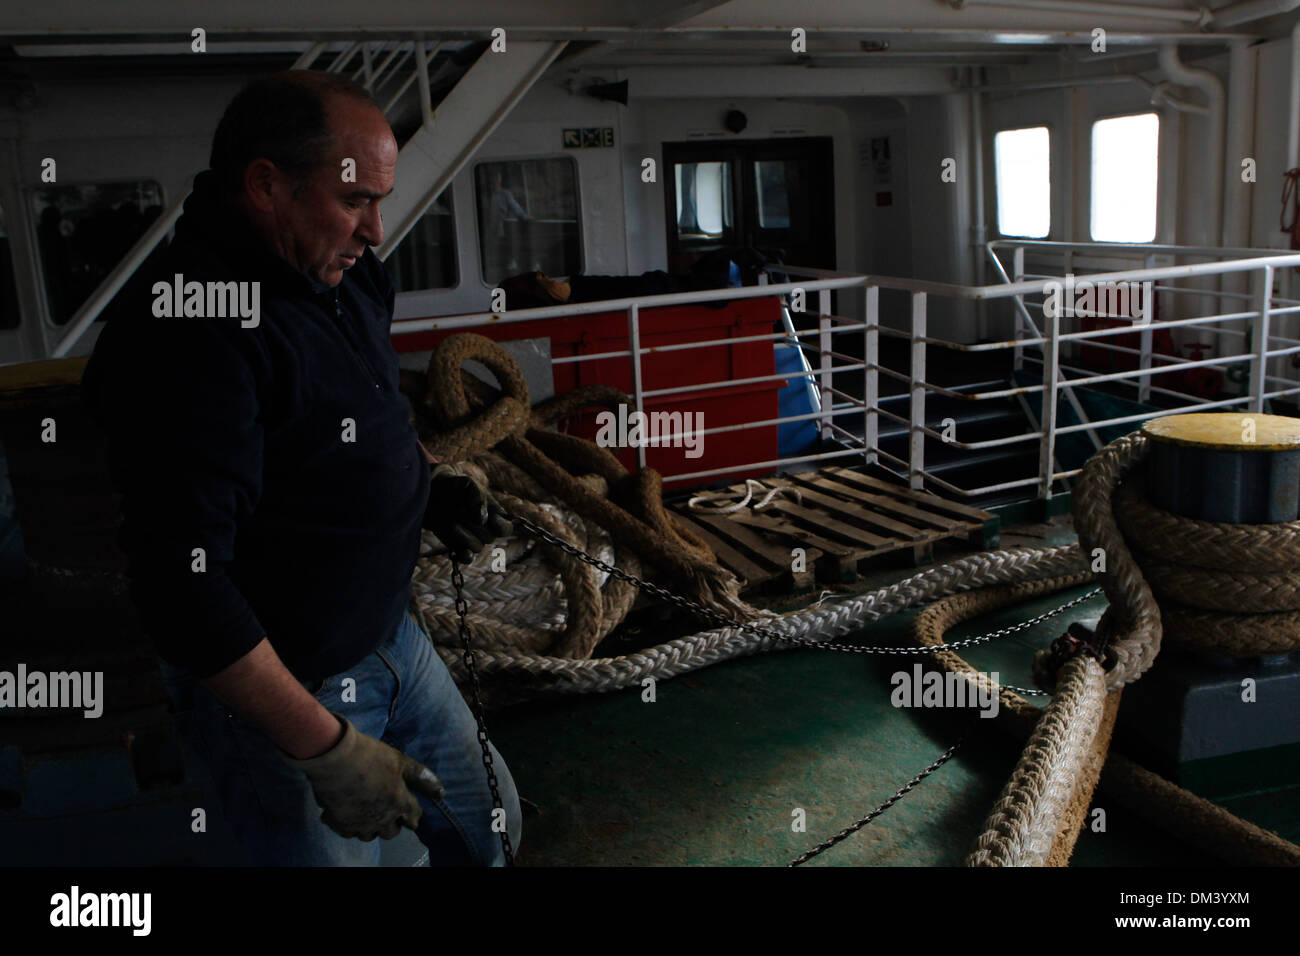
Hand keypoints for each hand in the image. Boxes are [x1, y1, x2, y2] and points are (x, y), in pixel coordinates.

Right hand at [282, 714, 444, 839]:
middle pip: (392, 832)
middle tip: (388, 812)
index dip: (413, 814)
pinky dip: (350, 826)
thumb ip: (422, 777)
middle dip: (393, 824)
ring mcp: (360, 823)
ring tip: (368, 813)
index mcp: (400, 803)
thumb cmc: (371, 755)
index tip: (410, 812)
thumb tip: (441, 792)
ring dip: (372, 827)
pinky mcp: (340, 823)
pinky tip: (348, 813)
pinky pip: (348, 833)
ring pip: (370, 835)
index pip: (413, 817)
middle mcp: (382, 818)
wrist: (336, 758)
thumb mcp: (401, 761)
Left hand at [424, 463, 512, 562]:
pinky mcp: (458, 546)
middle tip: (461, 513)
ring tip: (452, 523)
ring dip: (465, 536)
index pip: (506, 529)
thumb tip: (482, 519)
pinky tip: (458, 547)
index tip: (490, 517)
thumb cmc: (454, 486)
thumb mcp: (468, 484)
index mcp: (494, 515)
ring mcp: (472, 539)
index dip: (501, 526)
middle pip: (490, 538)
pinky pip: (467, 558)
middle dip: (476, 527)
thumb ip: (478, 497)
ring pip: (478, 547)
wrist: (432, 493)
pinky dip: (464, 554)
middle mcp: (485, 529)